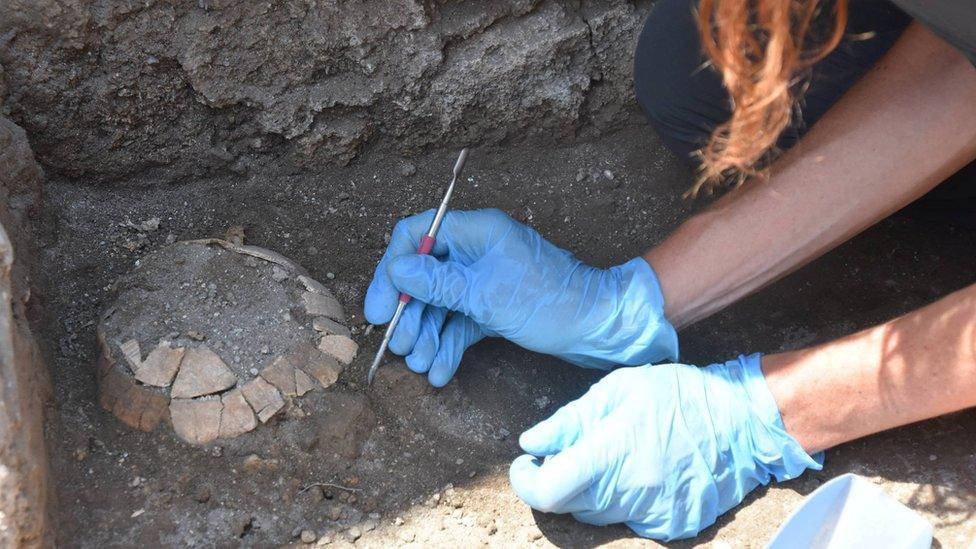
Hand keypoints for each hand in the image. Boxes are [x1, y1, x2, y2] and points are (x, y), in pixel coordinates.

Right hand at [364, 209, 677, 385]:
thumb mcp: (489, 294)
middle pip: (423, 277)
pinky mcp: (494, 307)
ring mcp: (485, 280)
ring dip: (427, 335)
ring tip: (419, 364)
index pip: (416, 236)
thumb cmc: (553, 301)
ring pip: (440, 305)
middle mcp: (477, 251)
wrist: (602, 327)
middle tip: (400, 347)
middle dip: (409, 314)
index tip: (378, 310)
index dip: (391, 272)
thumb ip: (440, 284)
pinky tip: (438, 372)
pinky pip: (461, 323)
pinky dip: (449, 345)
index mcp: (476, 231)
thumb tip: (397, 270)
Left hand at [509, 354, 821, 539]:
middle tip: (572, 451)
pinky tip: (645, 470)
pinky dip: (626, 500)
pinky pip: (631, 520)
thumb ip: (569, 421)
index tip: (526, 465)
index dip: (526, 482)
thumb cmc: (678, 395)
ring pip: (599, 516)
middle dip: (560, 481)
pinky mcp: (673, 525)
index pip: (548, 492)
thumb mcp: (618, 390)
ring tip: (617, 455)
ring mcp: (653, 513)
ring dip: (593, 491)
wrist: (744, 419)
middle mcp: (629, 492)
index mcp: (610, 454)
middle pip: (570, 505)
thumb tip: (531, 444)